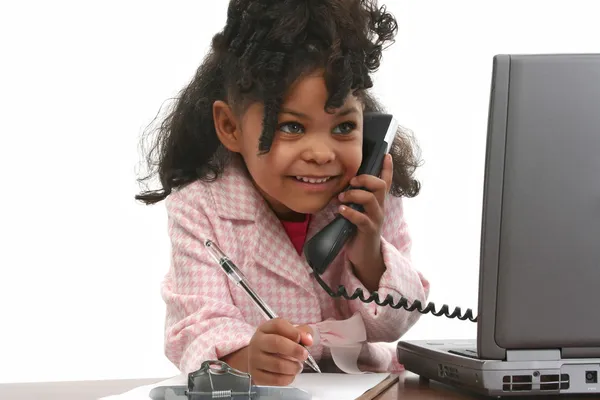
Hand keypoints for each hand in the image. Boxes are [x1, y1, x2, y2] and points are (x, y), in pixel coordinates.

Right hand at [247, 319, 312, 385]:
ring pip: (278, 365)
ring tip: (298, 367)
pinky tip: (291, 374)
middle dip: (295, 350)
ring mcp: (254, 359)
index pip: (278, 325)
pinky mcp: (255, 376)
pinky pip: (276, 379)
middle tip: (305, 355)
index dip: (295, 332)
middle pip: (276, 343)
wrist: (257, 360)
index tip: (308, 341)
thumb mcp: (287, 334)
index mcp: (265, 329)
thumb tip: (308, 340)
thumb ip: (301, 332)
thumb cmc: (276, 345)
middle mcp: (257, 342)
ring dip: (294, 367)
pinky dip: (288, 378)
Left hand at [337, 154, 392, 290]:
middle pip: (379, 186)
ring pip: (370, 199)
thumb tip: (340, 185)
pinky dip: (349, 212)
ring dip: (353, 195)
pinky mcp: (368, 230)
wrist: (365, 256)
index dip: (387, 168)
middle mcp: (380, 208)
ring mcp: (376, 219)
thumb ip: (355, 200)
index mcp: (378, 202)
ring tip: (341, 199)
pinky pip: (361, 218)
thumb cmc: (358, 230)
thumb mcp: (359, 211)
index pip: (386, 182)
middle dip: (365, 179)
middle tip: (351, 182)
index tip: (386, 154)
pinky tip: (340, 211)